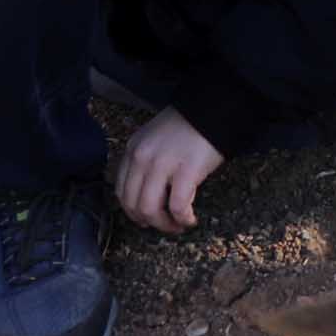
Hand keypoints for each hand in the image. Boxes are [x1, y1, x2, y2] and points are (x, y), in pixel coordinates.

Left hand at [115, 108, 225, 234]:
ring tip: (177, 226)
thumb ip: (146, 160)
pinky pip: (177, 206)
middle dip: (148, 222)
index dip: (133, 211)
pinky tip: (190, 220)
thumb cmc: (189, 125)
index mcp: (133, 150)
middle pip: (133, 204)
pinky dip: (182, 219)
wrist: (214, 109)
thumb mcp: (156, 139)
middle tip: (164, 226)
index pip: (122, 191)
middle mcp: (142, 158)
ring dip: (164, 225)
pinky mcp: (185, 172)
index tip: (145, 219)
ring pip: (150, 209)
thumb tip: (149, 191)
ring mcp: (162, 165)